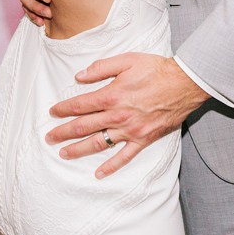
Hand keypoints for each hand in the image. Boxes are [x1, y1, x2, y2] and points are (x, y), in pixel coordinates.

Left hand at [47, 52, 206, 176]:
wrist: (184, 84)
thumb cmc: (156, 69)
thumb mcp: (127, 60)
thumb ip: (102, 68)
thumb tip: (80, 75)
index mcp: (112, 95)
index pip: (80, 104)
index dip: (64, 109)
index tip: (52, 112)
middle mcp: (118, 115)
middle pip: (84, 126)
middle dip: (64, 132)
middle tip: (49, 138)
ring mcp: (130, 130)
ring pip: (99, 143)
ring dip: (79, 150)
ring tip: (64, 154)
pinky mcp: (143, 139)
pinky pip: (124, 157)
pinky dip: (111, 167)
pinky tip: (99, 174)